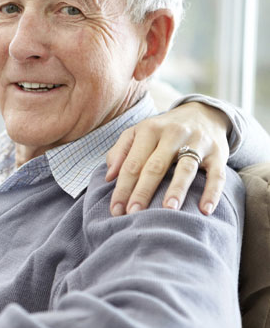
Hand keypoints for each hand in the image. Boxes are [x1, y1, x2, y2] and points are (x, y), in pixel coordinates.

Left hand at [106, 101, 229, 215]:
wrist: (202, 114)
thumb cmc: (161, 131)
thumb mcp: (138, 133)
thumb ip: (120, 152)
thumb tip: (109, 177)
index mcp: (149, 129)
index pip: (133, 163)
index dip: (123, 187)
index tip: (116, 209)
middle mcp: (173, 134)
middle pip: (155, 166)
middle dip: (143, 191)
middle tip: (133, 213)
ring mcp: (198, 143)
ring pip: (186, 168)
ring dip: (177, 189)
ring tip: (168, 209)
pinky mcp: (218, 153)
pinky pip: (217, 174)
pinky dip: (212, 192)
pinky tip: (205, 210)